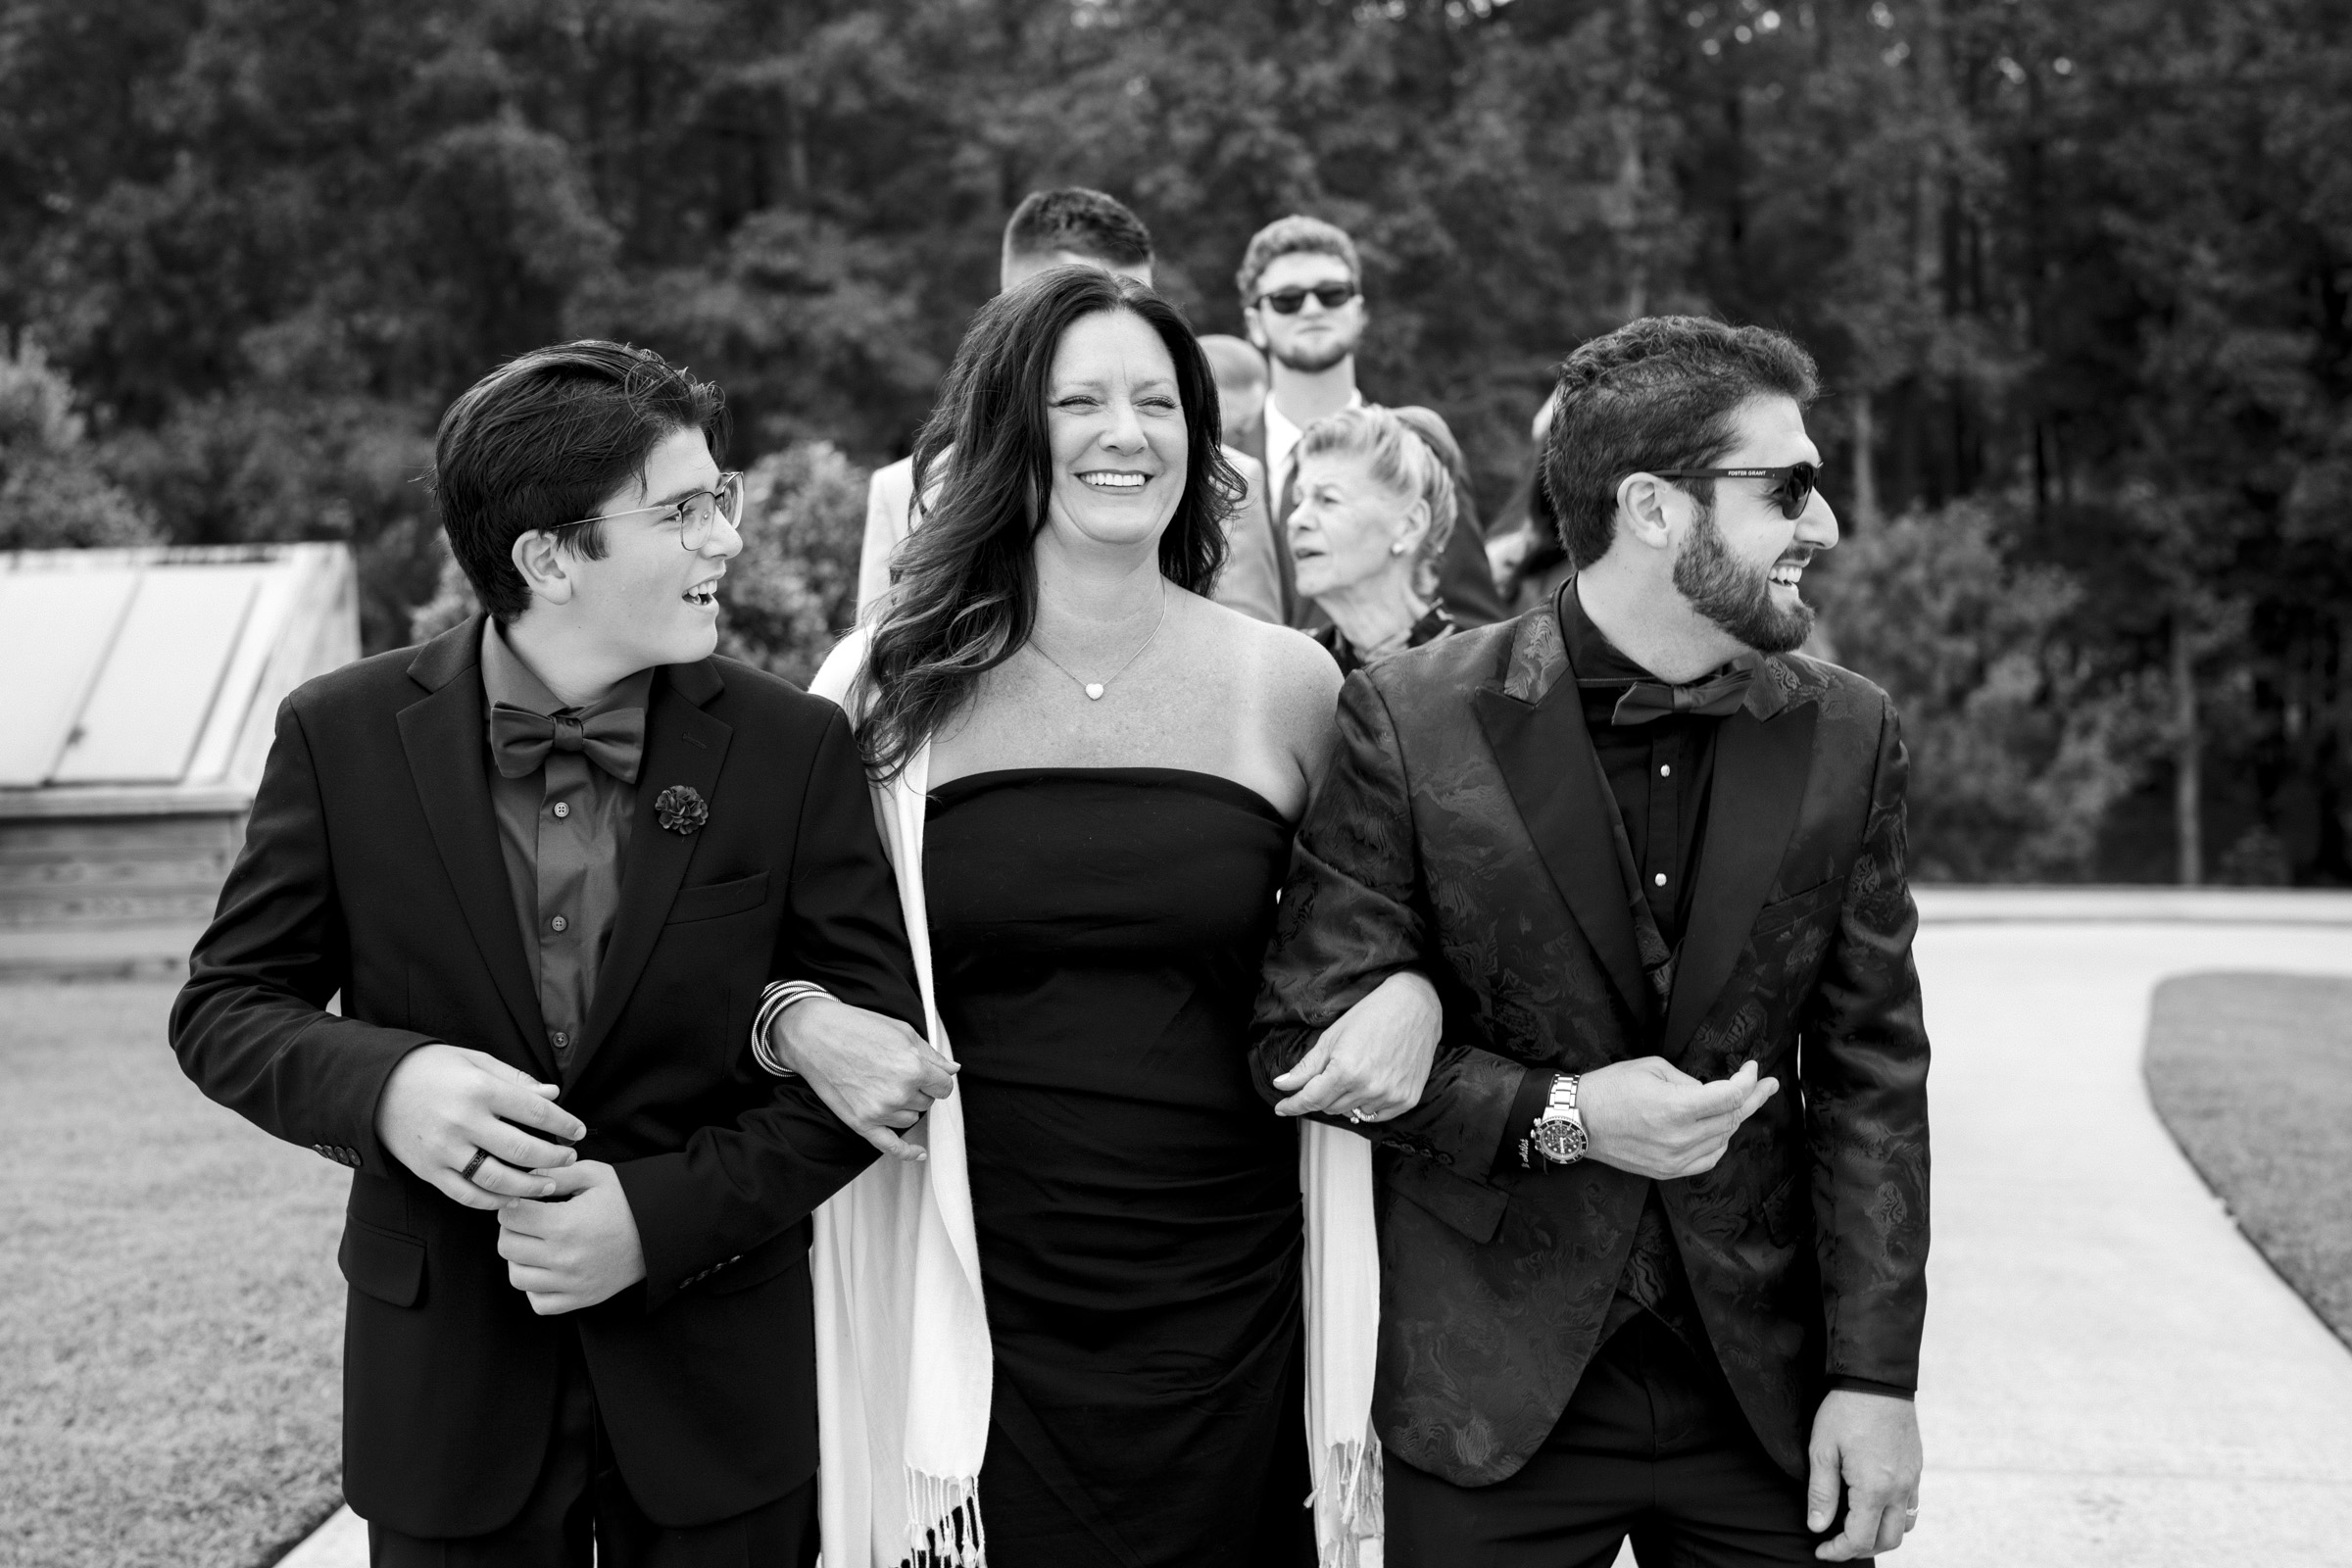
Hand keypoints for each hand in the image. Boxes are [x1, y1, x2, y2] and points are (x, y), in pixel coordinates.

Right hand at [374, 1043, 584, 1209]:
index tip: (579, 1131)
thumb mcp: (475, 1061)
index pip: (534, 1110)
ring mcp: (444, 1150)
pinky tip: (512, 1197)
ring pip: (497, 1179)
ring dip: (530, 1186)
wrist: (376, 1087)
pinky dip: (493, 1201)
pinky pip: (467, 1195)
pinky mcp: (429, 1171)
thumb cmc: (431, 1068)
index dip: (563, 1123)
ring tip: (549, 1184)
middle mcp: (462, 1122)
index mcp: (479, 1089)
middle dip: (554, 1157)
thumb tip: (553, 1093)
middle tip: (570, 1158)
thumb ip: (515, 1079)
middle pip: (522, 1149)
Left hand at [495, 1160, 646, 1314]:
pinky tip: (546, 1269)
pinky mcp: (580, 1299)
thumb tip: (525, 1177)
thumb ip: (556, 1172)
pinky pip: (538, 1302)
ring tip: (536, 1244)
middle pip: (507, 1246)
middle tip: (528, 1220)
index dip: (513, 1203)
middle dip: (512, 1229)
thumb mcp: (595, 1175)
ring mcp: (571, 1283)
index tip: (525, 1201)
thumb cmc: (628, 1201)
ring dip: (519, 1258)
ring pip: (517, 1276)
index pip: (510, 1216)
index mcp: (565, 1224)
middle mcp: (564, 1258)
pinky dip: (535, 1287)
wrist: (661, 1232)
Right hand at [771, 996, 956, 1163]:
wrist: (815, 1036)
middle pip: (927, 1102)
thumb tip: (953, 1068)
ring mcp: (880, 1112)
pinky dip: (908, 1153)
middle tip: (897, 1072)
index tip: (930, 1075)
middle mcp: (899, 1093)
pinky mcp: (861, 1124)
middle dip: (919, 1089)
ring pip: (911, 1118)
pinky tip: (920, 1154)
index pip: (944, 1086)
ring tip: (885, 1085)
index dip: (938, 1079)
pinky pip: (892, 1147)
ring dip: (906, 1106)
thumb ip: (931, 1054)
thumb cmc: (857, 1027)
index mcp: (913, 1068)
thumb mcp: (902, 1031)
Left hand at [1271, 971, 1441, 1121]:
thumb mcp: (1332, 1037)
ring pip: (1351, 1112)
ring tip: (1355, 1072)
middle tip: (1328, 1074)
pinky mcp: (1407, 1100)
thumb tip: (1281, 1085)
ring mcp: (1390, 1096)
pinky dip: (1367, 1104)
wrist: (1415, 1007)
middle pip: (1329, 1107)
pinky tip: (1370, 1083)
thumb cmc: (1372, 1015)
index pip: (1311, 1099)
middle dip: (1321, 1095)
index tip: (1282, 1108)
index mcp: (1346, 1071)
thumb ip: (1306, 1067)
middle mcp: (1368, 1088)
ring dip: (1345, 1099)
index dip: (1293, 1105)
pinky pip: (1375, 1115)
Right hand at [1577, 1057, 1776, 1178]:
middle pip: (1732, 1119)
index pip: (1730, 1097)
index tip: (1752, 1069)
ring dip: (1735, 1119)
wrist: (1578, 1120)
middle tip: (1765, 1085)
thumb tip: (1709, 1092)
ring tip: (1743, 1103)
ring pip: (1723, 1139)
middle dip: (1751, 1098)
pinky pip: (1708, 1159)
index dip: (1748, 1081)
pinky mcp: (1667, 1170)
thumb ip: (1689, 1081)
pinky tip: (1722, 1131)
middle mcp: (1680, 1138)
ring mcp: (1675, 1158)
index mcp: (1677, 1108)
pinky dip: (1720, 1144)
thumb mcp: (1653, 1068)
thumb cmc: (1610, 1089)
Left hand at [1807, 1389, 1922, 1558]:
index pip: (1860, 1538)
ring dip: (1881, 1535)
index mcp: (1875, 1488)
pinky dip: (1894, 1516)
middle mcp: (1900, 1489)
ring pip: (1904, 1526)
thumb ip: (1821, 1493)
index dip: (1839, 1551)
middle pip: (1887, 1540)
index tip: (1821, 1550)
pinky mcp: (1916, 1467)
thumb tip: (1818, 1527)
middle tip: (1835, 1543)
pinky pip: (1912, 1505)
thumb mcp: (1822, 1448)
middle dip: (1860, 1548)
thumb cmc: (1845, 1409)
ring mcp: (1913, 1478)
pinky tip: (1873, 1506)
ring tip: (1854, 1527)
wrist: (1877, 1377)